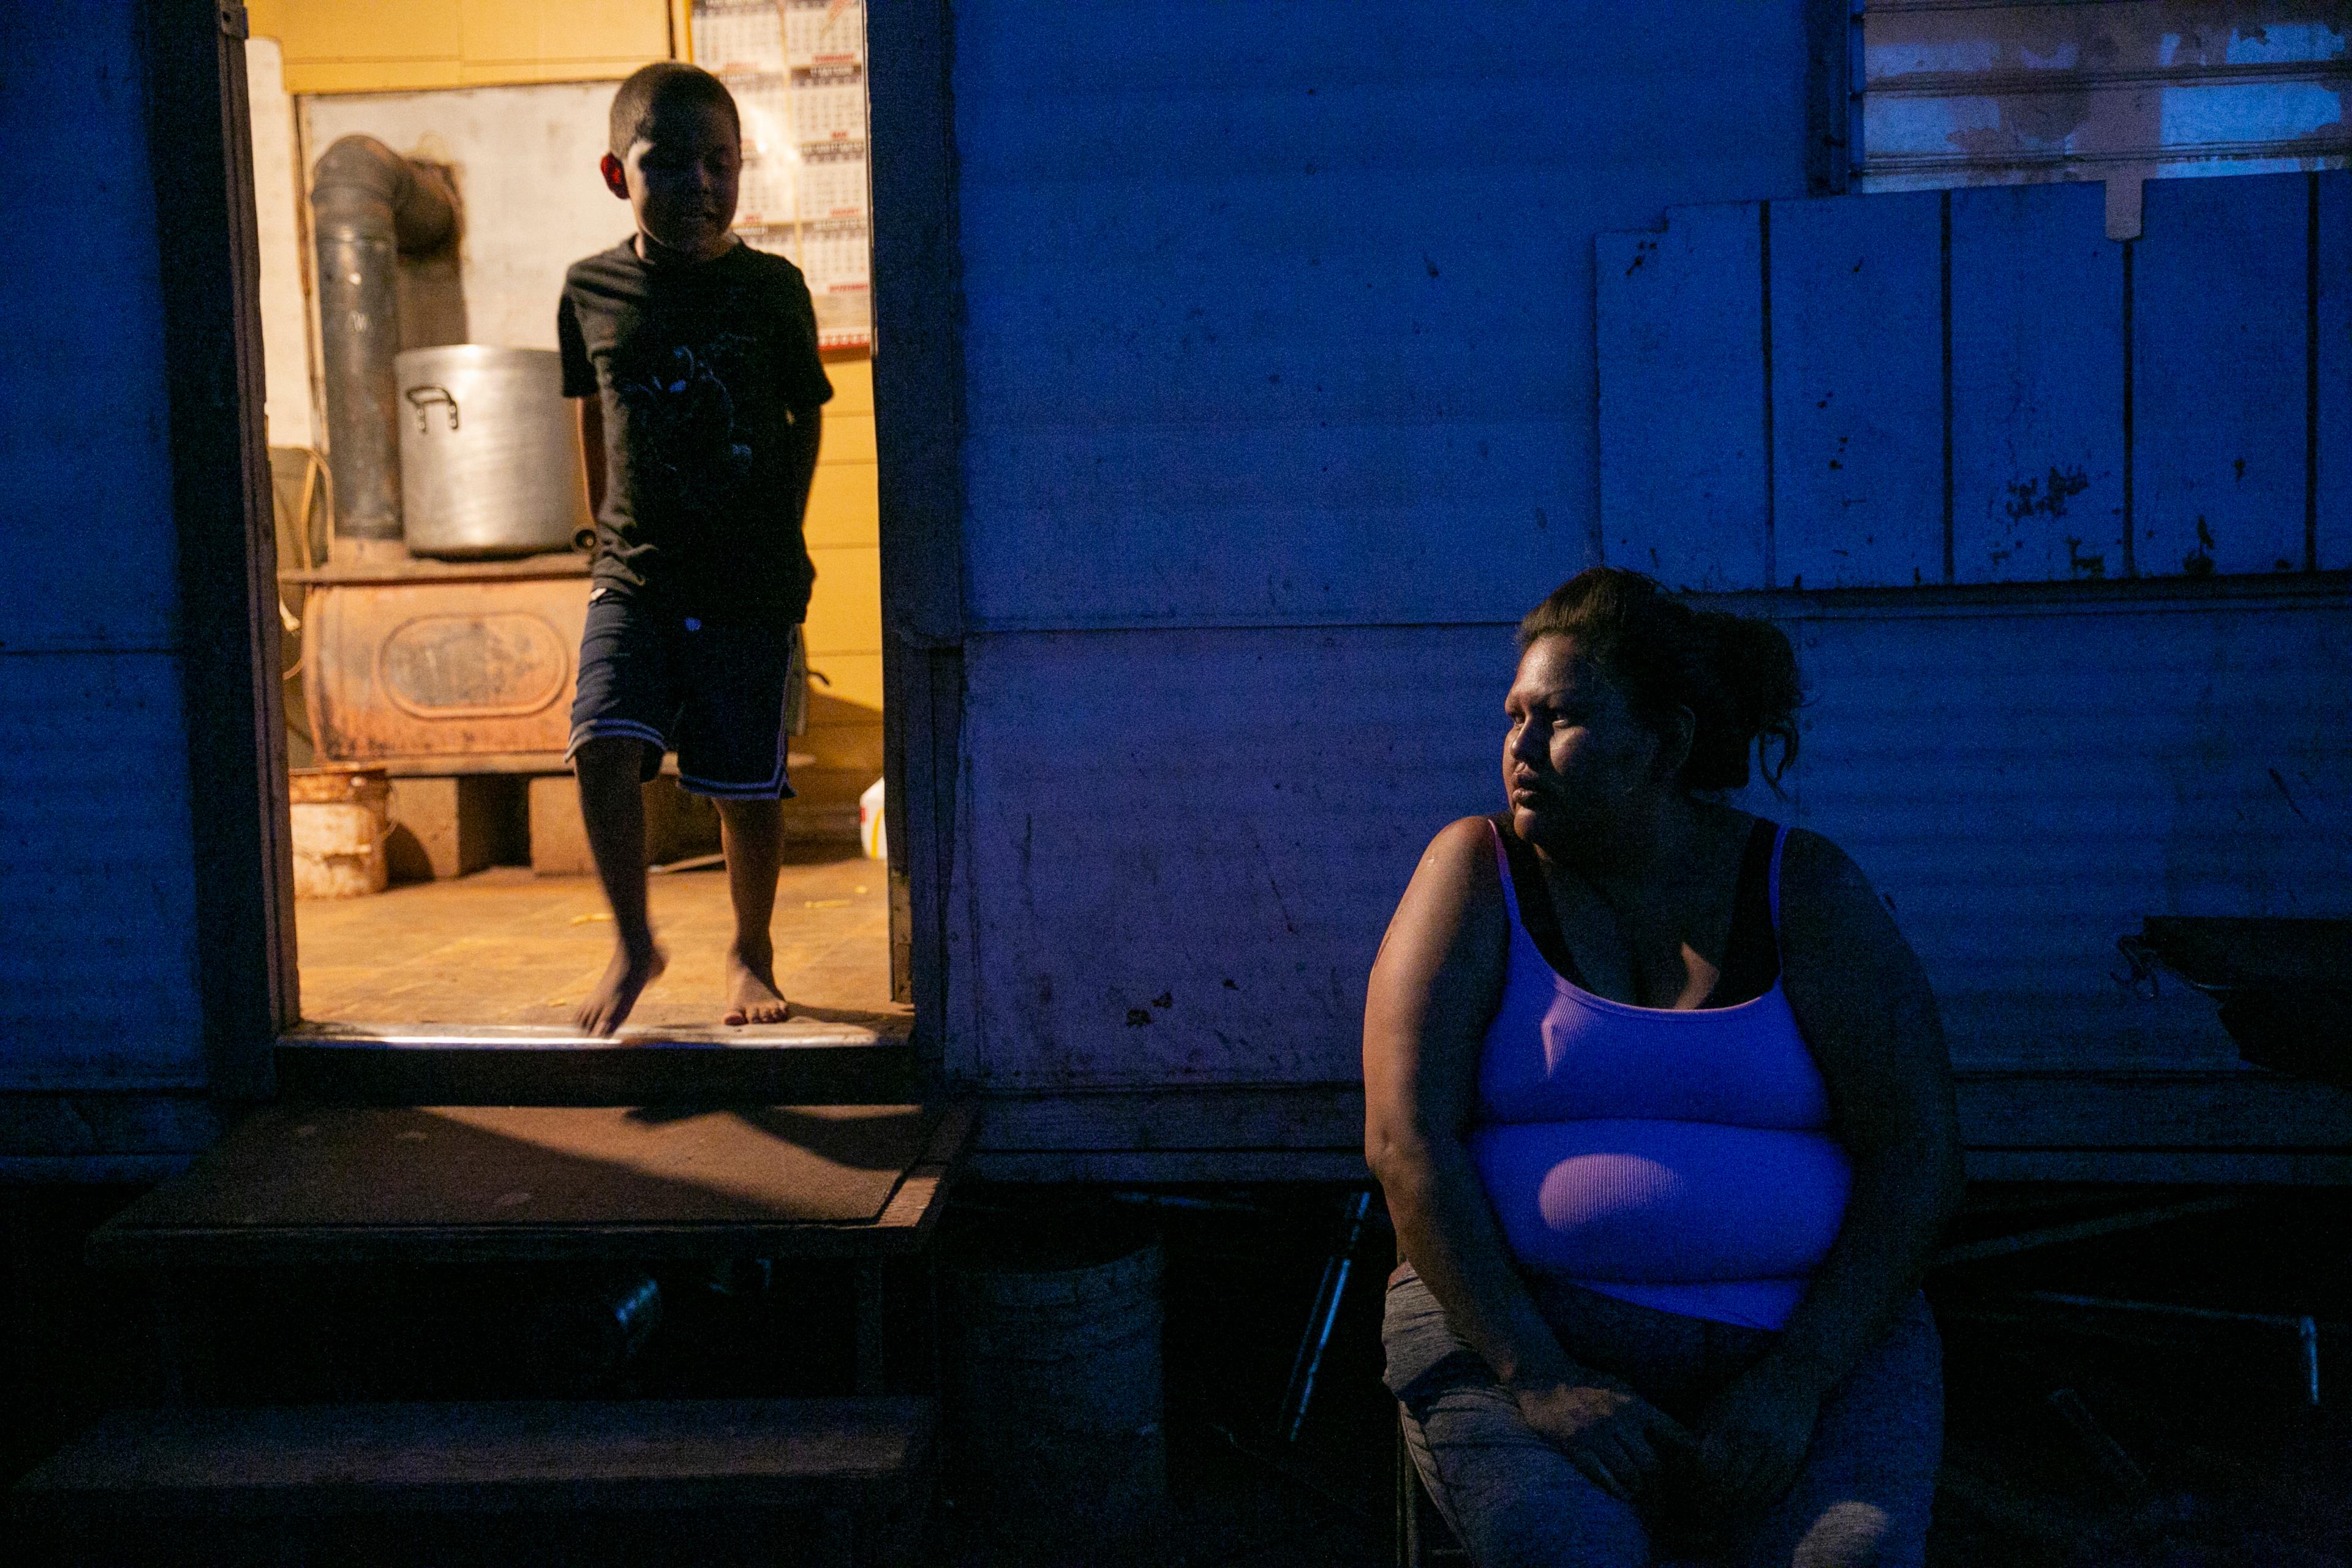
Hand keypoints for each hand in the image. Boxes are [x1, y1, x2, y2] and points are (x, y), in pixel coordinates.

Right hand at [1514, 1378, 1696, 1503]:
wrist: (1545, 1375)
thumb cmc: (1587, 1382)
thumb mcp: (1621, 1387)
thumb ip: (1643, 1409)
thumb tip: (1669, 1434)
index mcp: (1635, 1404)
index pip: (1673, 1433)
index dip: (1685, 1454)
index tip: (1686, 1466)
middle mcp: (1619, 1419)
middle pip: (1651, 1463)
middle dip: (1657, 1482)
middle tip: (1658, 1492)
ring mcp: (1596, 1434)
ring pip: (1628, 1473)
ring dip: (1635, 1488)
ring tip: (1636, 1492)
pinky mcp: (1575, 1445)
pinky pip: (1601, 1475)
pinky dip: (1613, 1488)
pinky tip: (1618, 1492)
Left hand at [1695, 1361, 1822, 1514]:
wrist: (1791, 1379)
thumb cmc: (1745, 1392)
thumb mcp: (1716, 1406)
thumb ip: (1700, 1436)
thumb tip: (1681, 1466)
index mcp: (1730, 1424)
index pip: (1707, 1469)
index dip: (1695, 1485)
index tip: (1687, 1491)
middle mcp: (1754, 1440)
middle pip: (1728, 1487)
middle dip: (1711, 1501)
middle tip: (1701, 1507)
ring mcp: (1777, 1452)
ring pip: (1750, 1495)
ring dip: (1733, 1506)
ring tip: (1719, 1508)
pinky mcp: (1794, 1460)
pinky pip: (1772, 1493)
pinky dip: (1755, 1503)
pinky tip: (1743, 1502)